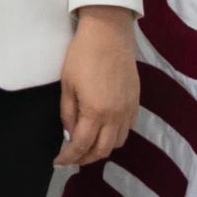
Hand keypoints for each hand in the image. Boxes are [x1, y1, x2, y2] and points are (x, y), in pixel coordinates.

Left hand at [55, 6, 138, 168]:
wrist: (109, 34)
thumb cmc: (82, 56)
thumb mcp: (67, 85)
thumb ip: (68, 113)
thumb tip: (70, 134)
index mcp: (96, 112)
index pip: (82, 145)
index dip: (69, 157)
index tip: (59, 161)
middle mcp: (116, 115)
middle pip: (103, 150)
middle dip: (85, 158)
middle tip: (72, 157)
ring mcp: (129, 109)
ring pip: (118, 142)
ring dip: (102, 148)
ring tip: (87, 144)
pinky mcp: (136, 101)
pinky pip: (128, 128)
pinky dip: (115, 136)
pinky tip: (104, 129)